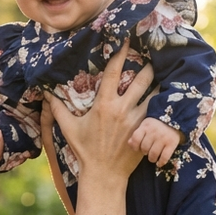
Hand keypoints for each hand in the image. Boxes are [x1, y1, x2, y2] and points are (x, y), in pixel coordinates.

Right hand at [44, 38, 154, 181]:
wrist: (104, 175)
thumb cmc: (85, 151)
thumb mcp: (69, 129)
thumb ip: (58, 110)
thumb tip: (45, 94)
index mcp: (104, 105)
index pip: (113, 72)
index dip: (119, 52)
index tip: (125, 38)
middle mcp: (122, 110)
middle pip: (141, 78)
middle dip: (148, 64)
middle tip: (154, 52)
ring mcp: (137, 120)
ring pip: (155, 93)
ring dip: (160, 82)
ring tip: (166, 71)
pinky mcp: (146, 130)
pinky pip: (158, 111)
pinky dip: (164, 102)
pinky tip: (170, 94)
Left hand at [129, 116, 180, 165]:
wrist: (175, 118)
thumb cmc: (156, 124)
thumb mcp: (145, 125)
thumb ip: (137, 134)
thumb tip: (129, 143)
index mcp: (146, 126)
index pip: (136, 139)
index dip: (135, 146)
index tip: (138, 149)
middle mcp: (154, 132)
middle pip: (144, 148)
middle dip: (145, 152)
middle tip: (148, 151)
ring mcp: (163, 138)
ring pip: (153, 154)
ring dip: (152, 158)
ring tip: (153, 157)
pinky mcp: (172, 143)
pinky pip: (164, 157)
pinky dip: (161, 162)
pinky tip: (159, 163)